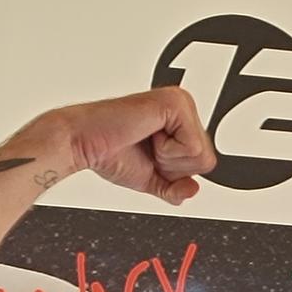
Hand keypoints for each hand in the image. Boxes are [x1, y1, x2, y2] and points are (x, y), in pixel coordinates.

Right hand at [59, 88, 217, 206]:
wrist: (85, 143)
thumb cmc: (111, 152)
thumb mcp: (152, 179)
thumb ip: (175, 188)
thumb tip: (194, 189)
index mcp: (180, 121)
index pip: (204, 162)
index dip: (175, 172)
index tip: (149, 156)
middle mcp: (183, 107)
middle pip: (207, 160)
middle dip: (173, 167)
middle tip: (146, 149)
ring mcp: (180, 102)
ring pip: (201, 155)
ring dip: (168, 158)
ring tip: (145, 140)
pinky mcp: (175, 103)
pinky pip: (193, 146)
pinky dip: (167, 151)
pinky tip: (147, 133)